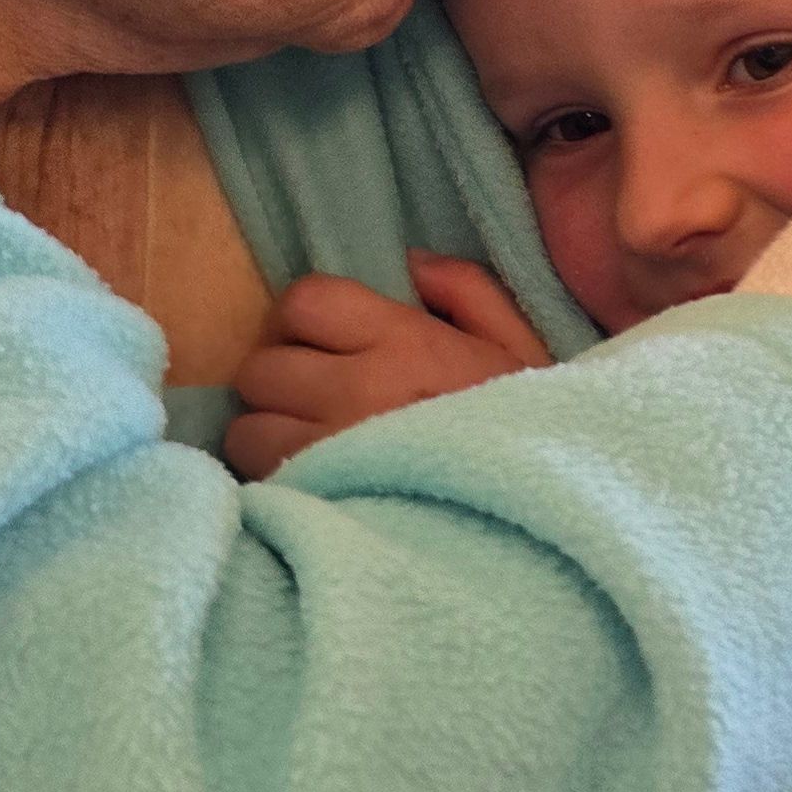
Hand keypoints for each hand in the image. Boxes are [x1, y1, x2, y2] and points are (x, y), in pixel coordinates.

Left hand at [226, 255, 552, 480]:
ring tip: (311, 450)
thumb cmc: (533, 438)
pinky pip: (260, 483)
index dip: (305, 322)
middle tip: (316, 401)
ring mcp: (330, 455)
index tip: (327, 345)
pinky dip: (277, 482)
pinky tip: (315, 489)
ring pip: (246, 431)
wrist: (545, 528)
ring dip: (270, 436)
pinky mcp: (316, 509)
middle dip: (282, 381)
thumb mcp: (521, 349)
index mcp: (405, 341)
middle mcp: (357, 391)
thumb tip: (412, 263)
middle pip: (261, 366)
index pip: (304, 301)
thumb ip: (469, 292)